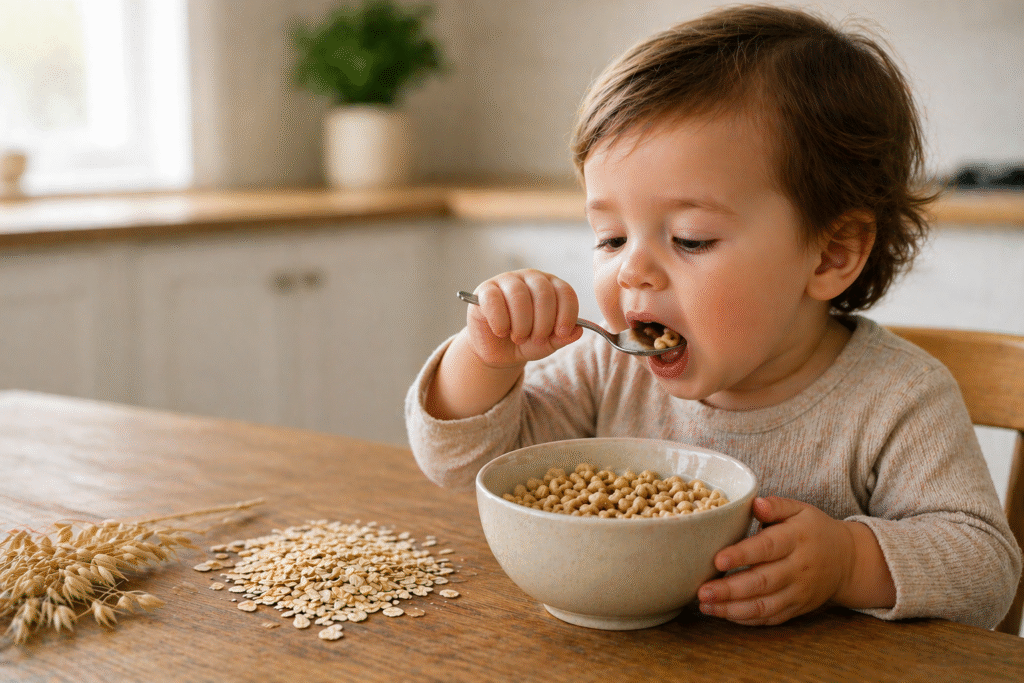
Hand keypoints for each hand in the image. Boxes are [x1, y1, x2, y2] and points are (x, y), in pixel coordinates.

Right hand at [466, 270, 582, 367]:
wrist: (498, 351)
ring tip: (518, 338)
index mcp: (551, 286)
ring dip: (522, 324)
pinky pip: (494, 300)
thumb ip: (562, 337)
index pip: (565, 292)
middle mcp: (530, 278)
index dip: (567, 314)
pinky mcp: (485, 290)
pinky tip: (502, 332)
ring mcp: (507, 280)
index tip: (561, 333)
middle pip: (543, 293)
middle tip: (536, 339)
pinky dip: (501, 321)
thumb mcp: (547, 343)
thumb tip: (577, 331)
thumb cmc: (526, 341)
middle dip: (543, 323)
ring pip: (519, 296)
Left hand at [696, 496, 856, 625]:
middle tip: (702, 591)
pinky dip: (747, 620)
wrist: (848, 560)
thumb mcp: (800, 509)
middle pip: (762, 582)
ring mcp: (798, 592)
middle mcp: (798, 569)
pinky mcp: (797, 608)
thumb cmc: (813, 530)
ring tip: (705, 606)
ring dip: (733, 609)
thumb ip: (776, 506)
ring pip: (764, 606)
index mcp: (796, 539)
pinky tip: (724, 614)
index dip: (742, 555)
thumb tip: (755, 503)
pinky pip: (771, 618)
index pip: (767, 548)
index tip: (717, 560)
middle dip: (730, 590)